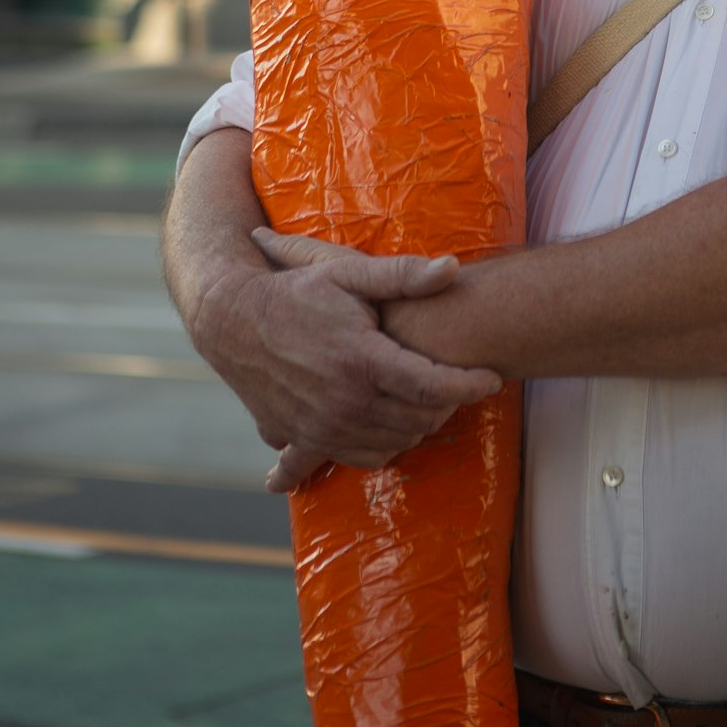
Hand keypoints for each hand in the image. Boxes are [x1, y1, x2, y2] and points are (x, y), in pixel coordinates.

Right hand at [190, 231, 501, 490]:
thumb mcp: (346, 272)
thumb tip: (452, 269)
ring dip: (418, 426)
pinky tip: (390, 430)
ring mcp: (322, 427)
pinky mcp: (304, 439)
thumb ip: (401, 276)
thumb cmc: (295, 291)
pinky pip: (356, 457)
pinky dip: (381, 447)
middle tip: (459, 382)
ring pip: (393, 443)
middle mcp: (343, 402)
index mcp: (360, 360)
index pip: (432, 385)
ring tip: (429, 401)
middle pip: (418, 419)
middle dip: (448, 404)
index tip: (493, 379)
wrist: (233, 321)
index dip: (469, 384)